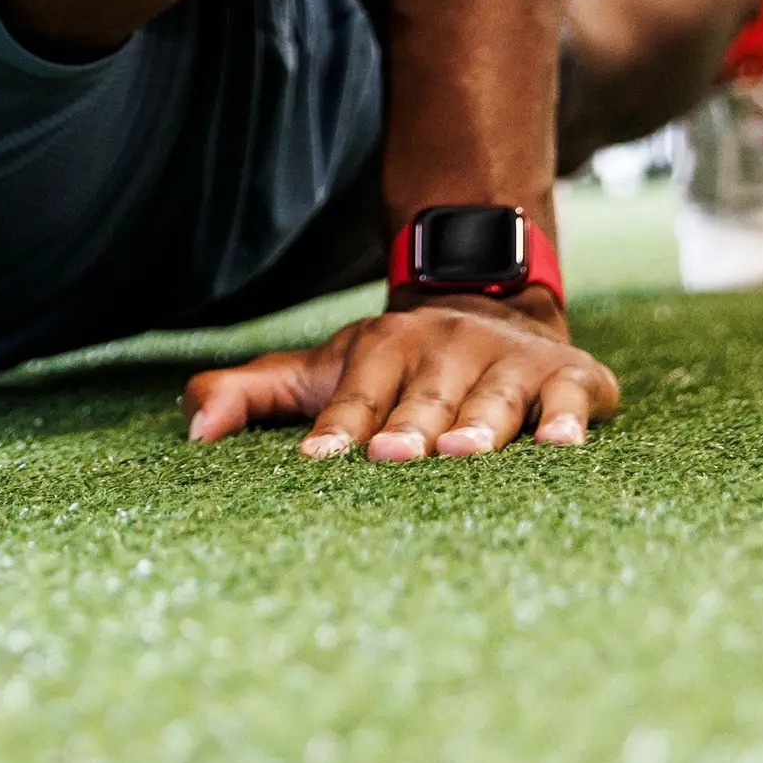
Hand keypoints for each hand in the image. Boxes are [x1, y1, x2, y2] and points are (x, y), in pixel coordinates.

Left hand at [183, 293, 612, 461]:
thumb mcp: (317, 371)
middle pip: (423, 399)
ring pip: (493, 399)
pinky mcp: (571, 377)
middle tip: (392, 458)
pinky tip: (563, 444)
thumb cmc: (390, 368)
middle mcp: (445, 349)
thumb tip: (190, 433)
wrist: (491, 304)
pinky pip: (572, 398)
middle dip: (408, 428)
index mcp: (380, 349)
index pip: (352, 396)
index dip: (336, 426)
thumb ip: (247, 394)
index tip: (315, 459)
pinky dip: (570, 419)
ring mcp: (509, 362)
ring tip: (464, 455)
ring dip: (480, 426)